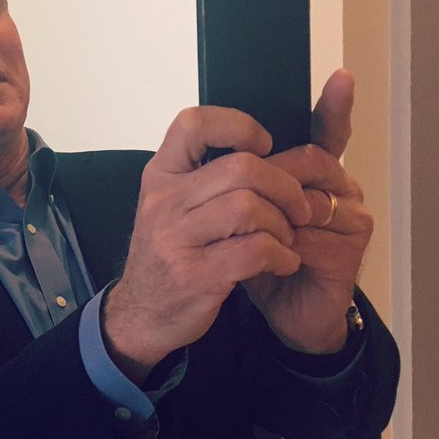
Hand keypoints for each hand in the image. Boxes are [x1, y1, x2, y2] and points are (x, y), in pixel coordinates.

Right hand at [101, 105, 310, 381]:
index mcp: (160, 175)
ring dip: (284, 224)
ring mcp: (176, 239)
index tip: (264, 145)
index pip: (193, 124)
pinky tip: (283, 261)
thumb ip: (203, 176)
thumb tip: (261, 151)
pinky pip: (256, 250)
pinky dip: (282, 255)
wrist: (140, 314)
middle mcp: (163, 201)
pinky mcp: (196, 275)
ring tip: (287, 238)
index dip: (238, 125)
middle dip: (285, 186)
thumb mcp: (170, 206)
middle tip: (298, 207)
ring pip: (251, 207)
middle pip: (241, 168)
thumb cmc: (167, 255)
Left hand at [245, 69, 372, 352]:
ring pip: (305, 199)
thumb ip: (231, 180)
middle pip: (307, 161)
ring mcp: (350, 216)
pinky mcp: (351, 249)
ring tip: (244, 238)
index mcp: (309, 174)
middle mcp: (337, 187)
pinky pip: (310, 235)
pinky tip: (269, 259)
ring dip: (269, 219)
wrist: (278, 315)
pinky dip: (280, 248)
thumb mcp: (233, 214)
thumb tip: (205, 141)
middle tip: (230, 204)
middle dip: (265, 182)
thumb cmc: (253, 259)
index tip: (341, 77)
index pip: (325, 131)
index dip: (334, 107)